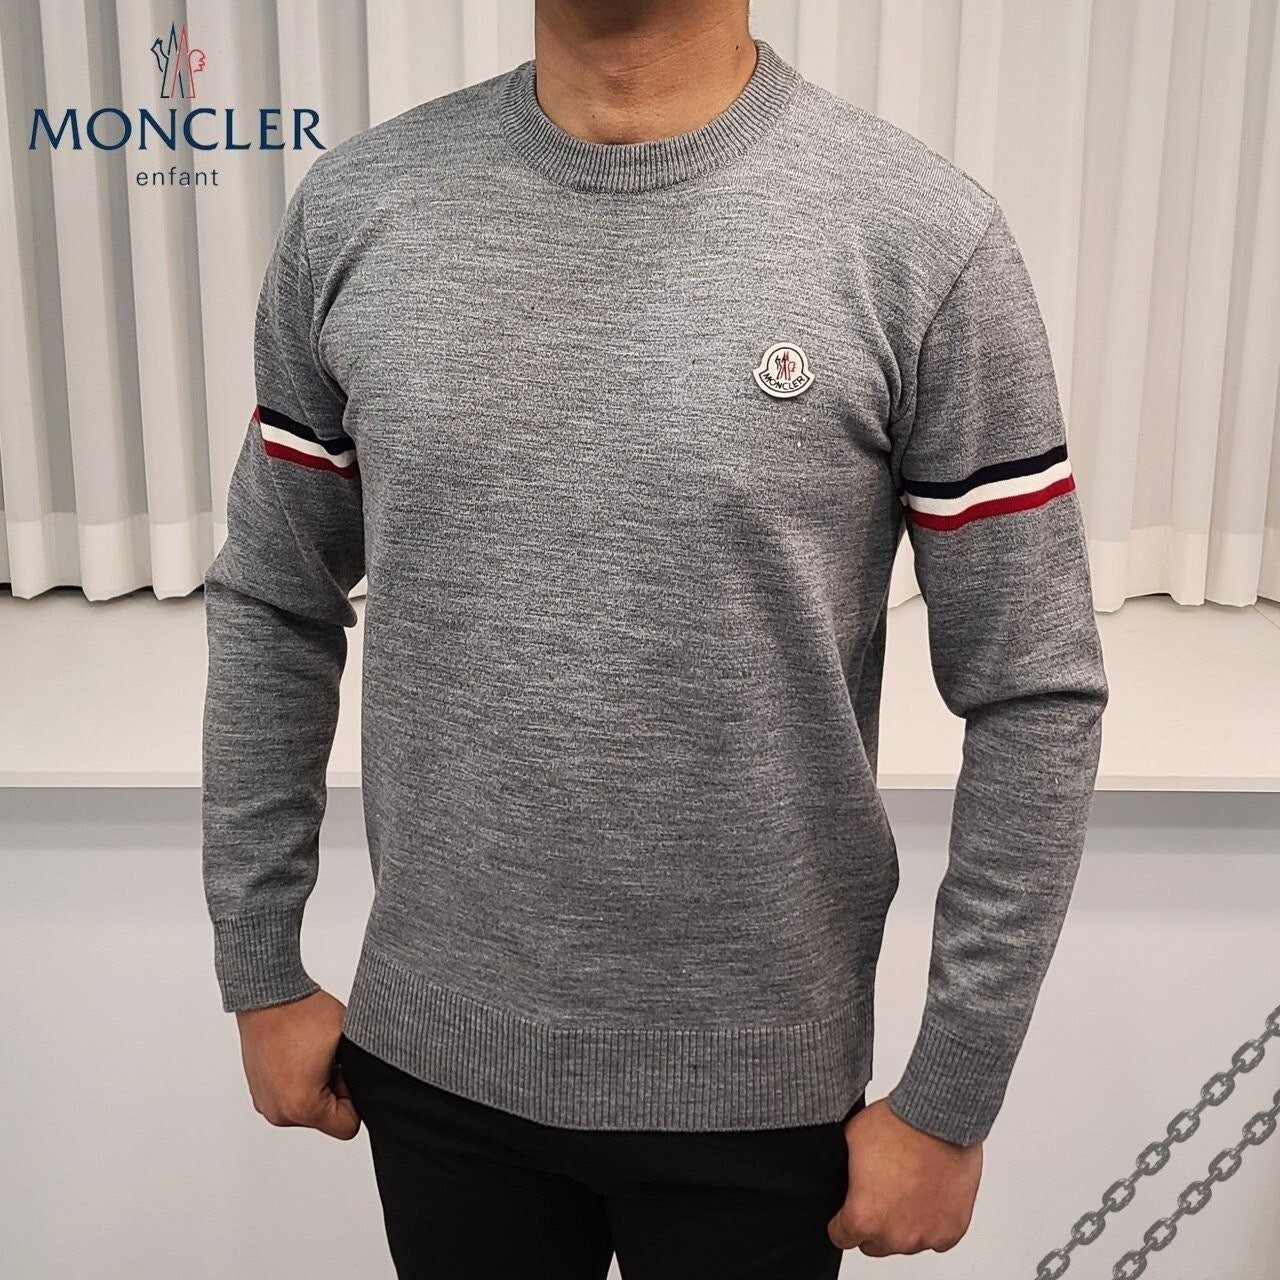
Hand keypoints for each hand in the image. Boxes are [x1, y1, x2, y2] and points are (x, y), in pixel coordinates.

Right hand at [235, 987, 360, 1139]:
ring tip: (311, 1055)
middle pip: (326, 1119)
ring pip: (308, 1109)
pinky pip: (289, 1099)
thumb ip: (364, 1070)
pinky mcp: (259, 1093)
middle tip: (328, 1059)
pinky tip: (298, 1057)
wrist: (268, 995)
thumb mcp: (349, 1041)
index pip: (347, 1126)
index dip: (354, 1098)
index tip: (344, 1071)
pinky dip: (298, 1083)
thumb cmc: (305, 1013)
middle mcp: (279, 1113)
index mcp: (302, 1106)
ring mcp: (265, 1104)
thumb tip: (377, 1084)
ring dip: (316, 1087)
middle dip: (334, 1091)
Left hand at [826, 1097, 981, 1255]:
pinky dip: (931, 1222)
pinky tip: (927, 1195)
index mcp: (863, 1217)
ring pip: (905, 1242)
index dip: (842, 1221)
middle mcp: (894, 1236)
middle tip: (881, 1192)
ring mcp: (925, 1237)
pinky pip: (936, 1238)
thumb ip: (841, 1175)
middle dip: (874, 1222)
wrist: (939, 1118)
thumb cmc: (897, 1125)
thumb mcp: (849, 1142)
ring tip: (907, 1186)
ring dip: (904, 1222)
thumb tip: (840, 1182)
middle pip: (874, 1243)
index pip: (841, 1237)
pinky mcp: (951, 1231)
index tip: (849, 1209)